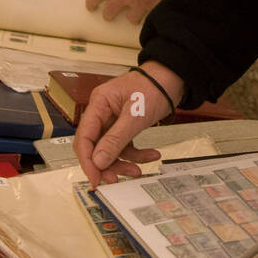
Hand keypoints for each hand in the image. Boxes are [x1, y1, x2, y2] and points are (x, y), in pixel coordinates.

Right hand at [74, 66, 180, 185]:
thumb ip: (116, 140)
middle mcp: (102, 112)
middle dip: (106, 164)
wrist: (173, 78)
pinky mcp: (124, 126)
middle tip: (116, 179)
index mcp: (98, 104)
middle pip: (94, 146)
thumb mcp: (135, 116)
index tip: (95, 178)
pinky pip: (124, 146)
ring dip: (124, 162)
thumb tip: (98, 161)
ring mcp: (113, 120)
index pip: (84, 137)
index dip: (87, 161)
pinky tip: (151, 155)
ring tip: (138, 170)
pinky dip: (136, 154)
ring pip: (110, 150)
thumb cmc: (154, 86)